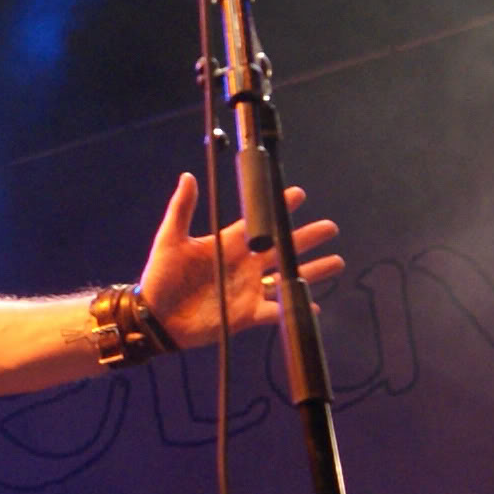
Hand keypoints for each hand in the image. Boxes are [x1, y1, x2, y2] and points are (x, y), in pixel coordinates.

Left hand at [135, 174, 346, 348]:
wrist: (156, 317)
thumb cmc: (160, 277)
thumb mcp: (170, 239)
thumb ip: (182, 209)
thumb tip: (187, 176)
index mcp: (228, 243)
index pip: (259, 223)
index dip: (279, 208)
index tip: (299, 194)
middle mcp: (244, 264)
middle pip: (282, 248)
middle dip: (306, 238)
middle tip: (330, 227)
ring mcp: (248, 289)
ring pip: (287, 277)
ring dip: (312, 270)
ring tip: (337, 261)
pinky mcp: (247, 314)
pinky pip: (277, 310)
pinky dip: (295, 308)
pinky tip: (314, 305)